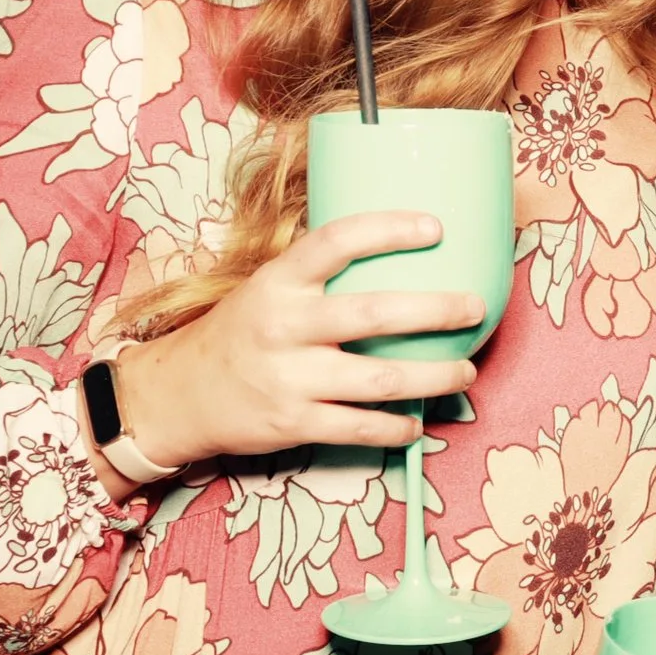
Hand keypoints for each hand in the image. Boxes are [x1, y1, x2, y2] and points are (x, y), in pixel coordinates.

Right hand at [114, 211, 484, 473]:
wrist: (180, 394)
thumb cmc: (241, 334)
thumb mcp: (267, 289)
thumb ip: (318, 275)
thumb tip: (396, 254)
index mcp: (278, 281)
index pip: (336, 241)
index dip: (389, 229)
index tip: (436, 227)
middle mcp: (283, 325)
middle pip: (374, 313)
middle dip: (436, 310)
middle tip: (475, 306)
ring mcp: (289, 377)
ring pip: (380, 378)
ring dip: (434, 376)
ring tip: (465, 371)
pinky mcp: (293, 422)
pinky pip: (360, 426)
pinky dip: (397, 427)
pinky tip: (417, 423)